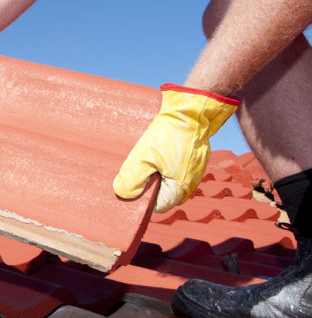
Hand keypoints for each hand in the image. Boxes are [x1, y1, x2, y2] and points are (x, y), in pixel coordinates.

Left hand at [114, 84, 238, 212]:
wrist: (191, 111)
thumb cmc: (169, 134)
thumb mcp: (144, 156)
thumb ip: (133, 178)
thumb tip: (123, 194)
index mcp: (180, 188)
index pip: (157, 206)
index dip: (142, 199)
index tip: (130, 185)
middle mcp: (189, 183)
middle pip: (162, 194)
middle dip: (147, 185)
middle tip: (133, 170)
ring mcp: (193, 171)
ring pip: (168, 180)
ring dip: (154, 173)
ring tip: (143, 160)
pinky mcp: (193, 159)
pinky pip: (174, 169)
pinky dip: (163, 164)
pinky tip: (154, 153)